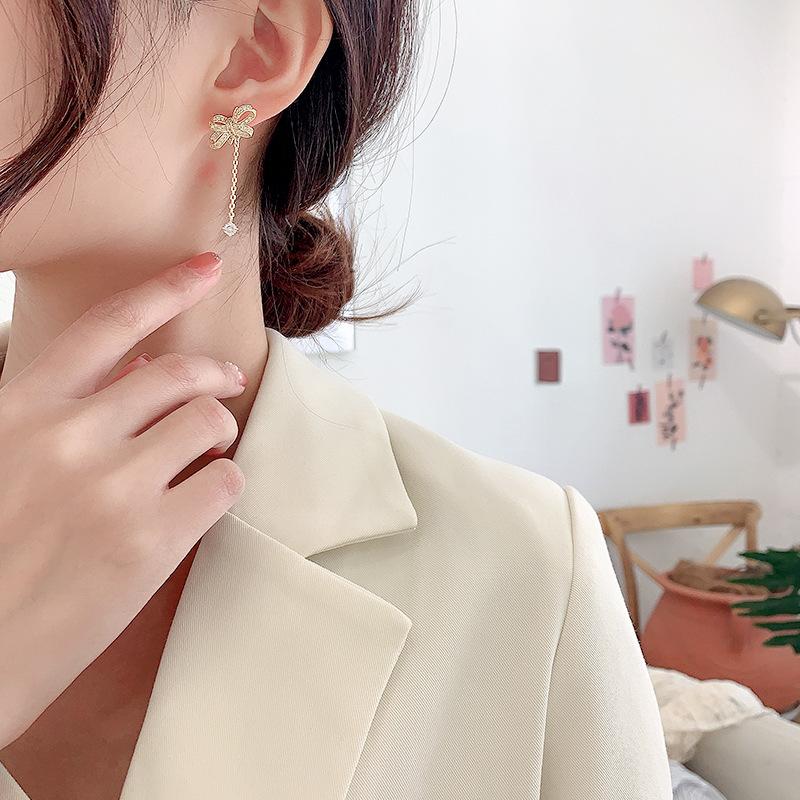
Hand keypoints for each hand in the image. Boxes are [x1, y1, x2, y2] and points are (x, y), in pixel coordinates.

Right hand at [0, 252, 247, 746]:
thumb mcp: (5, 454)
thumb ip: (64, 407)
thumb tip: (139, 363)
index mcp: (19, 408)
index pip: (106, 327)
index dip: (164, 289)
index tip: (206, 267)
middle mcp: (66, 436)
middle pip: (177, 375)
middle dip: (214, 375)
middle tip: (226, 383)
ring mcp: (110, 487)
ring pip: (210, 422)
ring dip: (219, 433)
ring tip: (207, 451)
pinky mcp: (149, 540)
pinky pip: (224, 481)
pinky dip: (223, 483)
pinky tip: (203, 497)